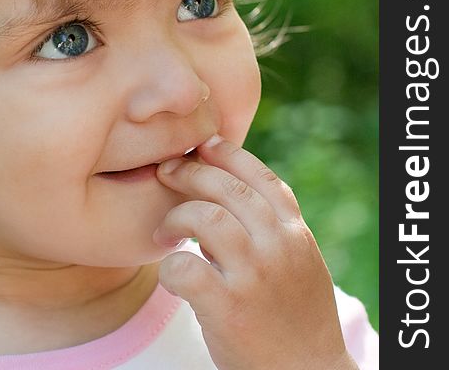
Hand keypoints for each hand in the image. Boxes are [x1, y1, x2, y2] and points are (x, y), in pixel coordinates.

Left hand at [152, 135, 358, 369]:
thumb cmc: (294, 316)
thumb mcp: (297, 262)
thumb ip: (268, 226)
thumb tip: (219, 192)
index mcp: (295, 233)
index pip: (261, 177)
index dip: (228, 153)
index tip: (202, 145)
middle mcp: (279, 247)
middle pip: (227, 188)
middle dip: (190, 173)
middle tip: (165, 172)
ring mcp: (255, 277)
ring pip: (206, 218)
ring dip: (176, 217)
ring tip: (166, 232)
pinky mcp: (229, 310)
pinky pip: (185, 268)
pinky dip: (169, 266)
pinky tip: (172, 273)